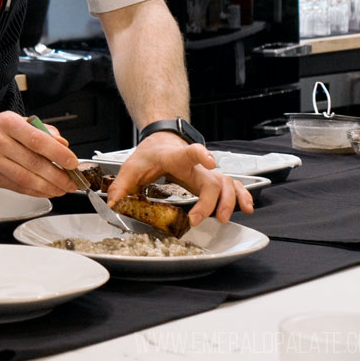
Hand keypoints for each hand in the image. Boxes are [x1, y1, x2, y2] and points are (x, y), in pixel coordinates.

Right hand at [0, 112, 77, 196]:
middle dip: (58, 176)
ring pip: (26, 179)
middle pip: (34, 163)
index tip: (72, 162)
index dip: (58, 154)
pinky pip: (18, 188)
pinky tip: (46, 191)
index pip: (37, 140)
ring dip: (49, 187)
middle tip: (72, 181)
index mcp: (8, 123)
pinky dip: (36, 192)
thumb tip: (62, 145)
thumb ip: (41, 131)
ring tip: (62, 189)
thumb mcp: (15, 121)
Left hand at [107, 132, 253, 227]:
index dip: (201, 154)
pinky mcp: (212, 179)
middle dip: (210, 201)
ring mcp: (207, 172)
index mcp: (176, 156)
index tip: (210, 161)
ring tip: (224, 217)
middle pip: (212, 180)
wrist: (162, 141)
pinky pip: (233, 186)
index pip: (191, 151)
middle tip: (199, 219)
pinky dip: (242, 196)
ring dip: (230, 201)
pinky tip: (246, 209)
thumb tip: (114, 202)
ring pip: (227, 184)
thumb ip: (122, 184)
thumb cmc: (151, 153)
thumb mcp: (132, 166)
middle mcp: (196, 165)